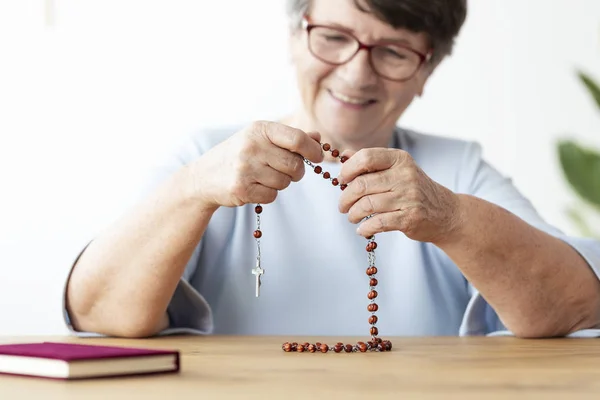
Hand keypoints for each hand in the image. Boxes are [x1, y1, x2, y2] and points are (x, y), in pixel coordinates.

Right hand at [190, 121, 323, 208]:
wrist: (204, 176)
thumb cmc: (239, 155)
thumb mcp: (261, 139)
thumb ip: (291, 138)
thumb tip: (318, 139)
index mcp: (259, 129)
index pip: (297, 139)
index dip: (313, 150)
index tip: (318, 156)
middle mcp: (252, 146)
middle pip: (295, 164)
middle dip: (296, 171)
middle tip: (284, 170)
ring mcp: (245, 168)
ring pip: (285, 182)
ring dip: (280, 183)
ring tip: (263, 177)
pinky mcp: (241, 189)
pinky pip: (272, 196)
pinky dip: (268, 194)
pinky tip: (254, 187)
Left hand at [337, 148, 461, 241]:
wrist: (444, 212)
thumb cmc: (413, 190)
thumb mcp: (397, 169)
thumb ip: (371, 162)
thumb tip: (343, 155)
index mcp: (399, 159)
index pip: (366, 157)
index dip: (348, 170)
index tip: (342, 180)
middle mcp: (405, 175)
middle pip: (361, 184)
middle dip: (345, 198)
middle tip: (343, 206)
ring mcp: (409, 197)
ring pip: (366, 205)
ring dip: (353, 214)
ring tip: (352, 217)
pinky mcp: (410, 218)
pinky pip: (378, 223)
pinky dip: (365, 228)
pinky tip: (363, 229)